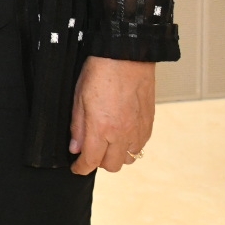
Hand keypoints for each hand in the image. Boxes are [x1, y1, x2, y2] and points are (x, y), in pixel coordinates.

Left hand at [69, 56, 155, 173]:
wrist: (127, 55)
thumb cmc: (100, 71)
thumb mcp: (78, 97)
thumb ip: (77, 126)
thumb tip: (75, 147)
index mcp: (101, 127)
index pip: (91, 160)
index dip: (81, 168)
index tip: (76, 168)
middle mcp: (122, 133)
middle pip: (112, 166)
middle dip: (98, 162)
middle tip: (90, 150)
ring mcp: (138, 130)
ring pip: (128, 159)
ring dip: (116, 155)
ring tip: (106, 142)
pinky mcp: (149, 124)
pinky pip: (140, 145)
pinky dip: (130, 145)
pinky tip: (121, 133)